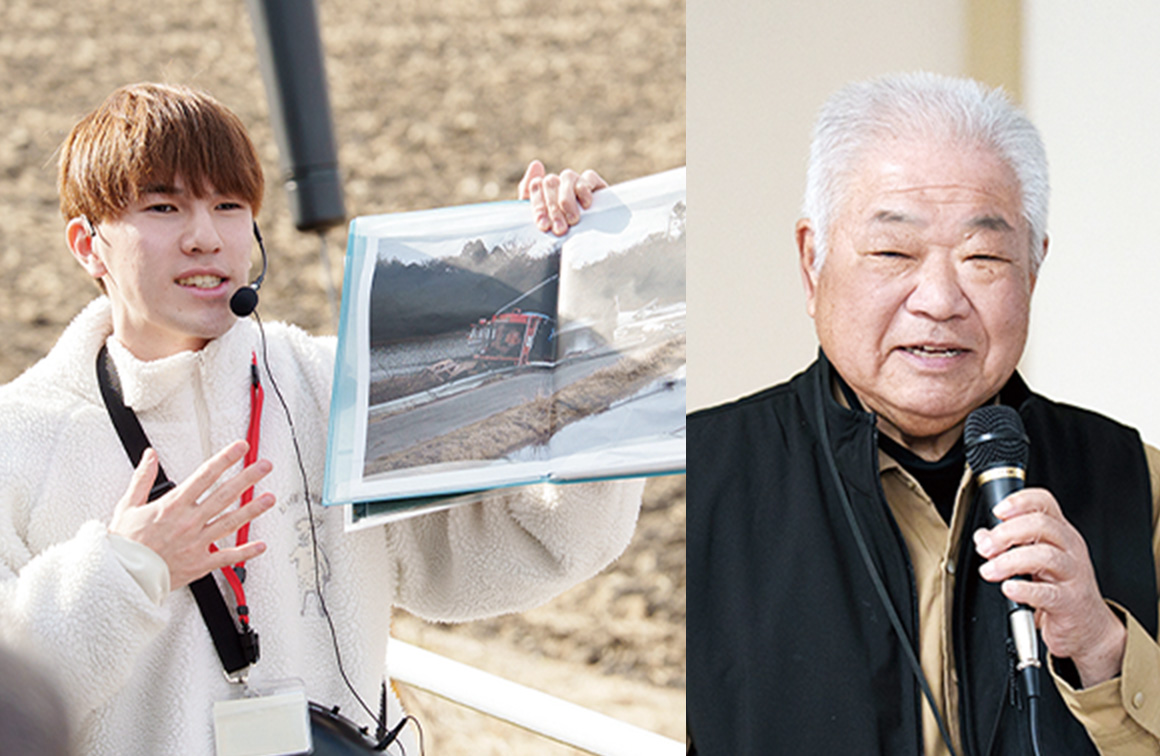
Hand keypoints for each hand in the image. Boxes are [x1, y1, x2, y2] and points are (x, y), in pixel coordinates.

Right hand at [109, 441, 275, 590]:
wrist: (121, 577)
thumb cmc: (124, 544)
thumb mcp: (128, 505)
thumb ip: (142, 478)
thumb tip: (150, 456)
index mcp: (172, 506)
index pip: (205, 475)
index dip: (225, 459)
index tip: (240, 448)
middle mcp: (188, 522)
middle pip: (224, 495)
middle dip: (247, 478)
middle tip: (264, 466)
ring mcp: (196, 543)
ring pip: (230, 522)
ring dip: (252, 509)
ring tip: (270, 498)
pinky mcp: (199, 563)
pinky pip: (226, 557)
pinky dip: (245, 552)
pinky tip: (261, 545)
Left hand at [518, 159, 607, 235]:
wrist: (584, 251)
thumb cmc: (560, 237)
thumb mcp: (542, 223)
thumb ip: (529, 195)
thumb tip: (536, 164)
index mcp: (542, 192)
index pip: (535, 185)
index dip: (538, 205)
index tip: (543, 225)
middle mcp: (558, 184)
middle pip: (550, 182)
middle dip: (553, 208)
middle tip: (560, 229)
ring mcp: (576, 183)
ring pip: (567, 176)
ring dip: (567, 198)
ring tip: (573, 219)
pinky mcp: (595, 185)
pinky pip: (588, 176)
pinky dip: (585, 189)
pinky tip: (586, 205)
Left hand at [973, 487, 1126, 686]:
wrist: (1089, 628)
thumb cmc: (1061, 589)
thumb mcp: (1036, 561)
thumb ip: (1008, 545)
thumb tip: (982, 536)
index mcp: (1061, 534)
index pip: (1044, 503)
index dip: (1020, 501)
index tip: (997, 511)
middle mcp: (1070, 549)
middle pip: (1041, 526)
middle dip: (1006, 533)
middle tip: (985, 548)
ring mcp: (1074, 575)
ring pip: (1045, 556)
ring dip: (1009, 561)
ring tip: (989, 570)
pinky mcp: (1071, 602)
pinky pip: (1048, 593)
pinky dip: (1025, 589)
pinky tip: (1009, 588)